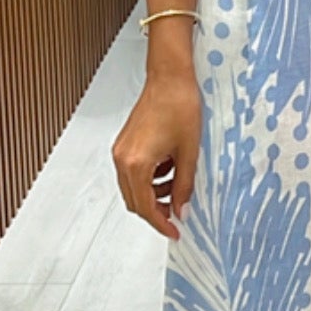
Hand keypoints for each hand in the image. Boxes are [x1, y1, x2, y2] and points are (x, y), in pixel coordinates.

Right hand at [112, 72, 201, 239]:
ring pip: (133, 187)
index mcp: (136, 163)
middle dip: (156, 211)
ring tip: (177, 187)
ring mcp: (121, 151)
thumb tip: (182, 209)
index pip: (146, 206)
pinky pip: (134, 172)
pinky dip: (150, 179)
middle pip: (135, 201)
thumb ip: (185, 186)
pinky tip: (169, 169)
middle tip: (177, 215)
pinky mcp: (125, 144)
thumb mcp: (189, 152)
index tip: (174, 231)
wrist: (170, 78)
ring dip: (154, 194)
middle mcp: (122, 159)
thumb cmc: (179, 106)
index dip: (161, 223)